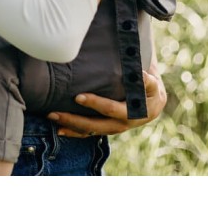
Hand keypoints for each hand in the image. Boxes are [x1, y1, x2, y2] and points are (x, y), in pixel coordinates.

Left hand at [47, 69, 166, 137]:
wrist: (154, 101)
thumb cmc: (150, 85)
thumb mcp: (152, 81)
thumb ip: (147, 79)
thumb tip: (141, 74)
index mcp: (136, 113)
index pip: (112, 110)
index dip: (96, 104)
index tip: (78, 97)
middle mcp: (125, 124)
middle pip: (97, 125)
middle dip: (75, 120)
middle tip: (55, 113)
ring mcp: (115, 128)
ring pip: (91, 131)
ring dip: (71, 127)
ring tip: (53, 119)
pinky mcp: (107, 128)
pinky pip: (90, 132)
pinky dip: (75, 132)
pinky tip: (60, 129)